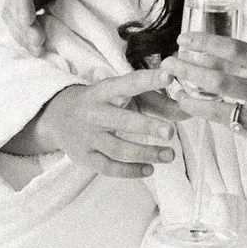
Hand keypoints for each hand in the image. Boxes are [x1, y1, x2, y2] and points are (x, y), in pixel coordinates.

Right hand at [2, 0, 112, 53]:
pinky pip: (22, 18)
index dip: (22, 2)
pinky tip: (39, 46)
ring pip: (14, 12)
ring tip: (39, 50)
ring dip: (23, 32)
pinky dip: (28, 33)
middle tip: (38, 44)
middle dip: (22, 24)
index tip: (29, 21)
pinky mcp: (31, 0)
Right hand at [33, 69, 177, 178]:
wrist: (57, 116)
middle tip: (170, 132)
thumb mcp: (124, 95)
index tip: (169, 77)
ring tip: (170, 155)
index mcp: (104, 90)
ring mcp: (88, 136)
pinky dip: (131, 170)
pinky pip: (109, 167)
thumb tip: (188, 111)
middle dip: (146, 126)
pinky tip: (149, 169)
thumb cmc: (103, 102)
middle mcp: (94, 112)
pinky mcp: (84, 157)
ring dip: (146, 153)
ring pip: (118, 148)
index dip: (148, 80)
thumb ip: (157, 102)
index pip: (128, 83)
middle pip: (122, 120)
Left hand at [160, 35, 246, 163]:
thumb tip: (212, 56)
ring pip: (218, 103)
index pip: (235, 49)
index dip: (205, 43)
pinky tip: (190, 107)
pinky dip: (204, 113)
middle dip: (188, 68)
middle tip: (168, 62)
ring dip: (190, 94)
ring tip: (173, 86)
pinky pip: (226, 123)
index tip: (183, 38)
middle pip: (219, 77)